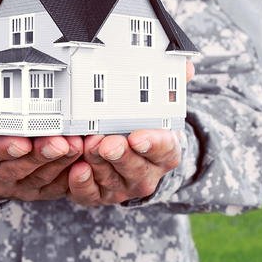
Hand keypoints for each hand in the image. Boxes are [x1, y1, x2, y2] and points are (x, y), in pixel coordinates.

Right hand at [0, 131, 82, 200]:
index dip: (5, 147)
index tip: (22, 141)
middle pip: (16, 168)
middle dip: (41, 155)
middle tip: (60, 142)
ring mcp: (14, 186)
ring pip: (39, 178)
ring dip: (60, 163)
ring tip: (76, 146)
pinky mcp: (34, 193)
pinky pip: (54, 189)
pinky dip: (69, 176)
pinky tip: (82, 161)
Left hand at [66, 61, 194, 206]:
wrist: (131, 156)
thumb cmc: (143, 127)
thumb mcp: (162, 106)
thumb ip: (173, 85)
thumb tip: (186, 66)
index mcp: (165, 152)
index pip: (164, 149)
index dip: (152, 144)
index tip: (138, 136)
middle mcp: (146, 174)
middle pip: (135, 168)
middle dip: (120, 155)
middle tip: (108, 142)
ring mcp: (122, 187)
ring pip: (110, 180)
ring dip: (98, 164)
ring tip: (87, 146)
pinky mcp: (98, 195)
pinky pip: (90, 194)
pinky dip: (81, 183)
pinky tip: (75, 169)